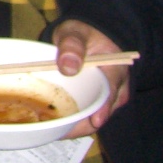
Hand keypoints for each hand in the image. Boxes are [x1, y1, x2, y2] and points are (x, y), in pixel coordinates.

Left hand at [52, 19, 130, 134]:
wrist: (88, 36)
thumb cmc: (84, 33)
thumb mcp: (76, 32)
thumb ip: (73, 45)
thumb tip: (68, 66)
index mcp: (114, 74)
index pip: (108, 97)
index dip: (100, 111)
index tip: (90, 122)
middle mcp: (113, 93)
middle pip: (98, 115)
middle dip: (78, 125)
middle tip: (54, 129)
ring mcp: (103, 100)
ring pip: (89, 119)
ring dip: (71, 125)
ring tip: (47, 127)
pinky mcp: (91, 103)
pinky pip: (82, 115)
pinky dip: (68, 119)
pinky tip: (50, 121)